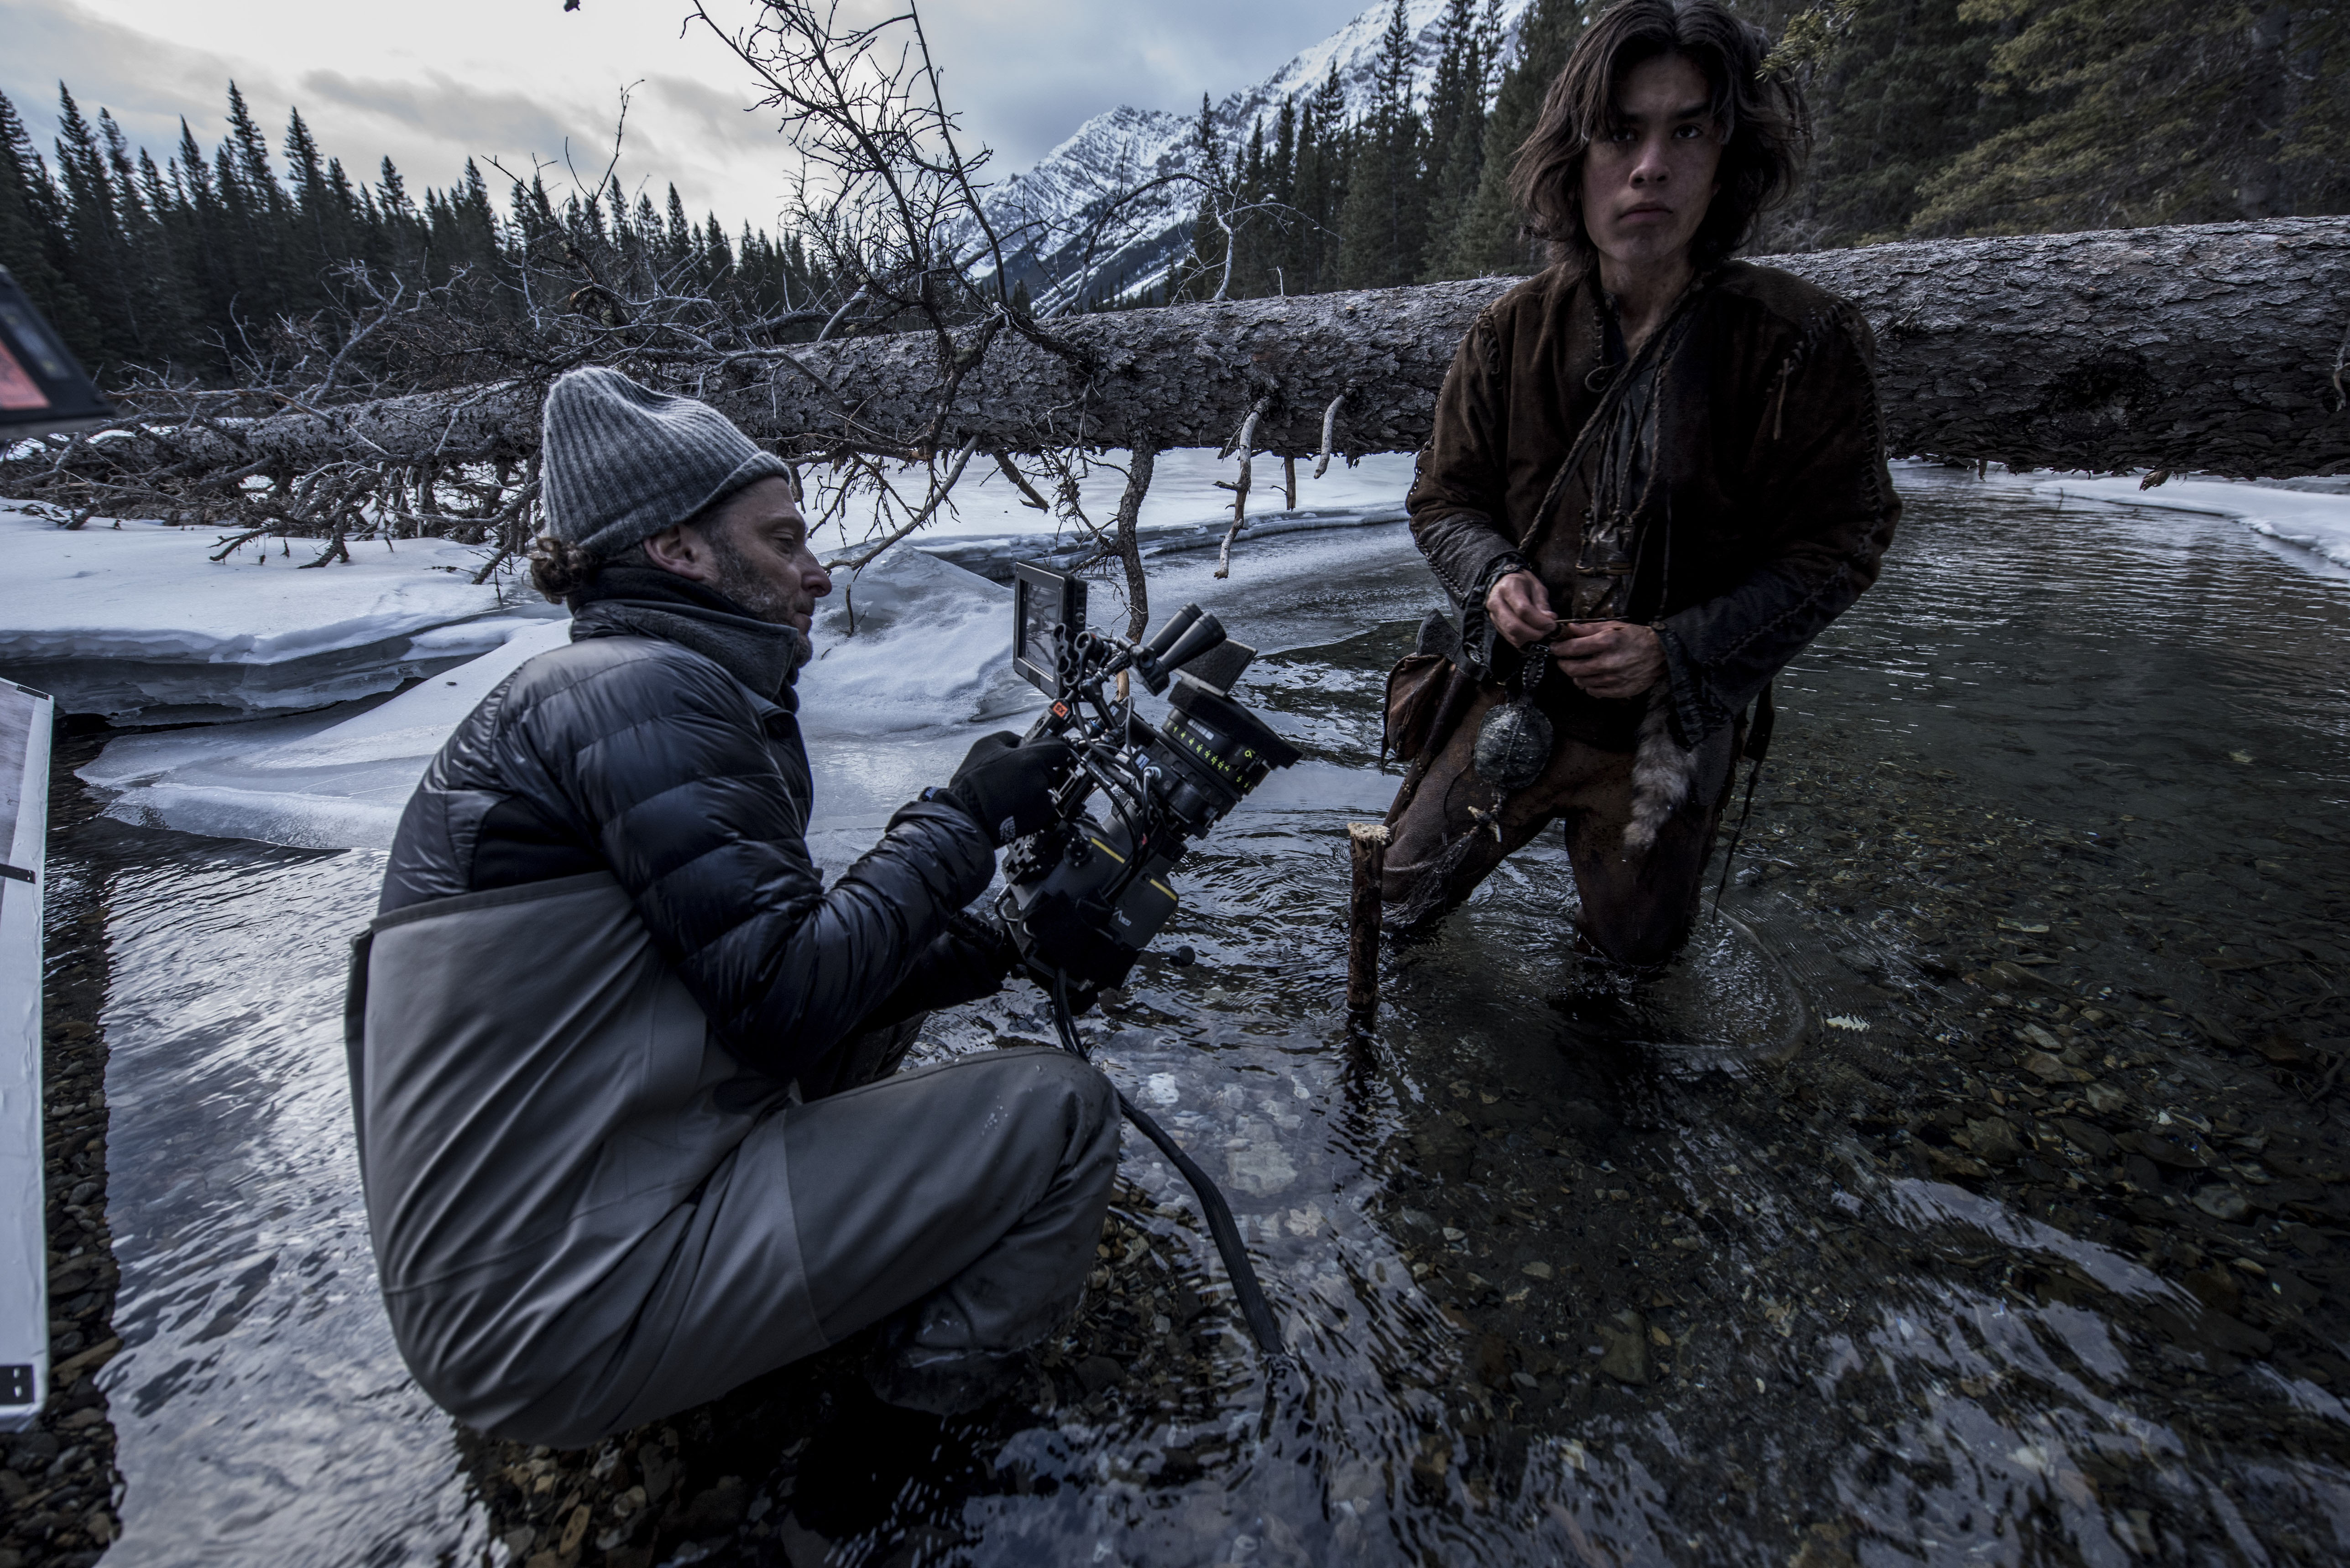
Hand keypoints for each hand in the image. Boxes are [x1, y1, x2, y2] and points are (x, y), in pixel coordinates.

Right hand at [943, 732, 1074, 845]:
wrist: (966, 815)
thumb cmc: (972, 783)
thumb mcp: (986, 745)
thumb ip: (1009, 738)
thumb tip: (1021, 740)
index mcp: (1031, 759)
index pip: (1060, 749)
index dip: (1053, 750)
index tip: (1049, 753)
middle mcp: (1040, 779)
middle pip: (1052, 770)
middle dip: (1039, 770)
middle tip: (1018, 775)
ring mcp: (1042, 801)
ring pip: (1046, 789)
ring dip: (1035, 788)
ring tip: (1012, 792)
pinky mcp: (1040, 819)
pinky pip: (1043, 807)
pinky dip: (1033, 805)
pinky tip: (1015, 805)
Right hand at [1484, 570, 1558, 648]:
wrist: (1505, 583)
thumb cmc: (1523, 584)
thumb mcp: (1536, 587)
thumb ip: (1542, 604)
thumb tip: (1550, 619)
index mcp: (1508, 588)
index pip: (1523, 610)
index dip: (1539, 620)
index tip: (1551, 624)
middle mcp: (1496, 602)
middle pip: (1514, 626)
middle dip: (1534, 633)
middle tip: (1546, 631)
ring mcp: (1493, 615)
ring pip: (1512, 635)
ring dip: (1529, 637)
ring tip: (1540, 631)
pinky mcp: (1496, 625)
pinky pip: (1510, 638)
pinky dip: (1524, 639)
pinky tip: (1531, 632)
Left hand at [1552, 621, 1664, 698]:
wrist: (1660, 654)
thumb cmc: (1636, 638)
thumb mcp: (1613, 626)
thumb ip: (1589, 628)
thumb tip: (1569, 628)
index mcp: (1606, 642)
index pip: (1572, 648)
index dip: (1559, 648)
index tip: (1556, 648)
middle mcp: (1608, 662)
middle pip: (1572, 669)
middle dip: (1563, 664)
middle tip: (1564, 660)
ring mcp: (1613, 678)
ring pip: (1581, 681)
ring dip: (1577, 675)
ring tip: (1581, 667)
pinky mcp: (1618, 690)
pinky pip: (1593, 691)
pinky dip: (1589, 685)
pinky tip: (1594, 677)